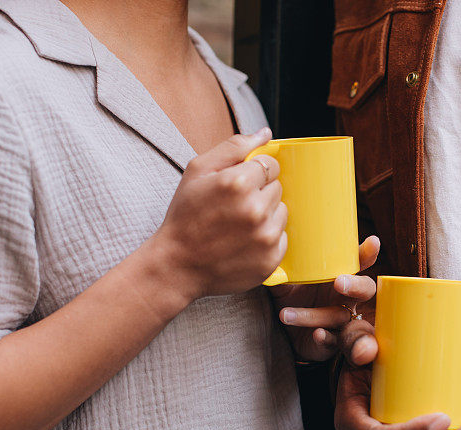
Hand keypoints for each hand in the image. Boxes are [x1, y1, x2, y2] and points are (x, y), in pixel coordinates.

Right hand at [153, 128, 285, 299]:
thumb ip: (234, 147)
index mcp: (238, 183)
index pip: (270, 164)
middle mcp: (256, 210)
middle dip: (260, 193)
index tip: (239, 184)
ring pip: (282, 212)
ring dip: (266, 215)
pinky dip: (267, 238)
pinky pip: (282, 238)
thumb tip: (266, 134)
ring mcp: (265, 237)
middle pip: (278, 188)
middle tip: (235, 207)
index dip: (254, 172)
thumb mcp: (198, 171)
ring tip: (239, 225)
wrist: (177, 265)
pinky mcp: (271, 259)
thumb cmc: (185, 216)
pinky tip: (245, 242)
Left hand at [272, 236, 379, 361]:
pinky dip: (325, 338)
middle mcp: (345, 297)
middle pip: (365, 289)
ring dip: (313, 315)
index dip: (367, 253)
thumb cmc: (292, 299)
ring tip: (285, 314)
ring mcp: (341, 320)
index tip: (373, 242)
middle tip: (339, 282)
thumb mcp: (284, 284)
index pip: (357, 263)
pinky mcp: (332, 341)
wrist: (287, 333)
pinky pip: (334, 340)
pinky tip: (316, 334)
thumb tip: (268, 258)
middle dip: (356, 285)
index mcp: (338, 277)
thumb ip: (280, 272)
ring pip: (339, 316)